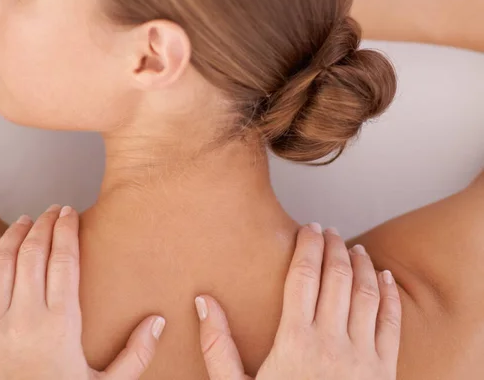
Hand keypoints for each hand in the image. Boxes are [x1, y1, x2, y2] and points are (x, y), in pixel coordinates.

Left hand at [0, 205, 164, 379]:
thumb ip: (136, 355)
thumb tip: (159, 320)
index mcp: (60, 325)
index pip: (63, 259)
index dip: (67, 229)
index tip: (71, 211)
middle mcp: (25, 317)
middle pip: (34, 252)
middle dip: (44, 223)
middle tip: (53, 209)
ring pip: (2, 259)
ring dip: (15, 233)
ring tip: (27, 220)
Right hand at [197, 224, 401, 379]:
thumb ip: (218, 345)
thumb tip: (203, 301)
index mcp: (295, 340)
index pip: (304, 275)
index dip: (307, 246)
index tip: (307, 228)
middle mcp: (332, 342)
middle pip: (337, 276)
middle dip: (334, 246)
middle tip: (328, 230)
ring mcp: (362, 357)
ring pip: (367, 293)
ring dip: (362, 264)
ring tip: (354, 247)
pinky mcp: (384, 372)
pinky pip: (392, 322)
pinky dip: (390, 294)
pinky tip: (384, 276)